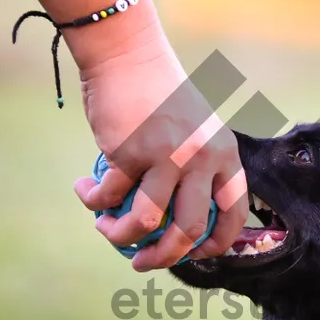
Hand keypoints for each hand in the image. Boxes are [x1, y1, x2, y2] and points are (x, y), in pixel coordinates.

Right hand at [70, 26, 247, 271]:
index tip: (193, 255)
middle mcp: (202, 158)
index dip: (215, 245)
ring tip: (105, 228)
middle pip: (188, 230)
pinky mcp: (131, 152)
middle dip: (163, 258)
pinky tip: (86, 194)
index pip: (233, 213)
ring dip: (119, 234)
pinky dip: (93, 201)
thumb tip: (181, 228)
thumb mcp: (195, 131)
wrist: (128, 56)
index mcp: (225, 155)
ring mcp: (167, 156)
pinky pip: (109, 196)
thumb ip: (195, 171)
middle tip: (142, 263)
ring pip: (146, 222)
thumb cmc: (160, 97)